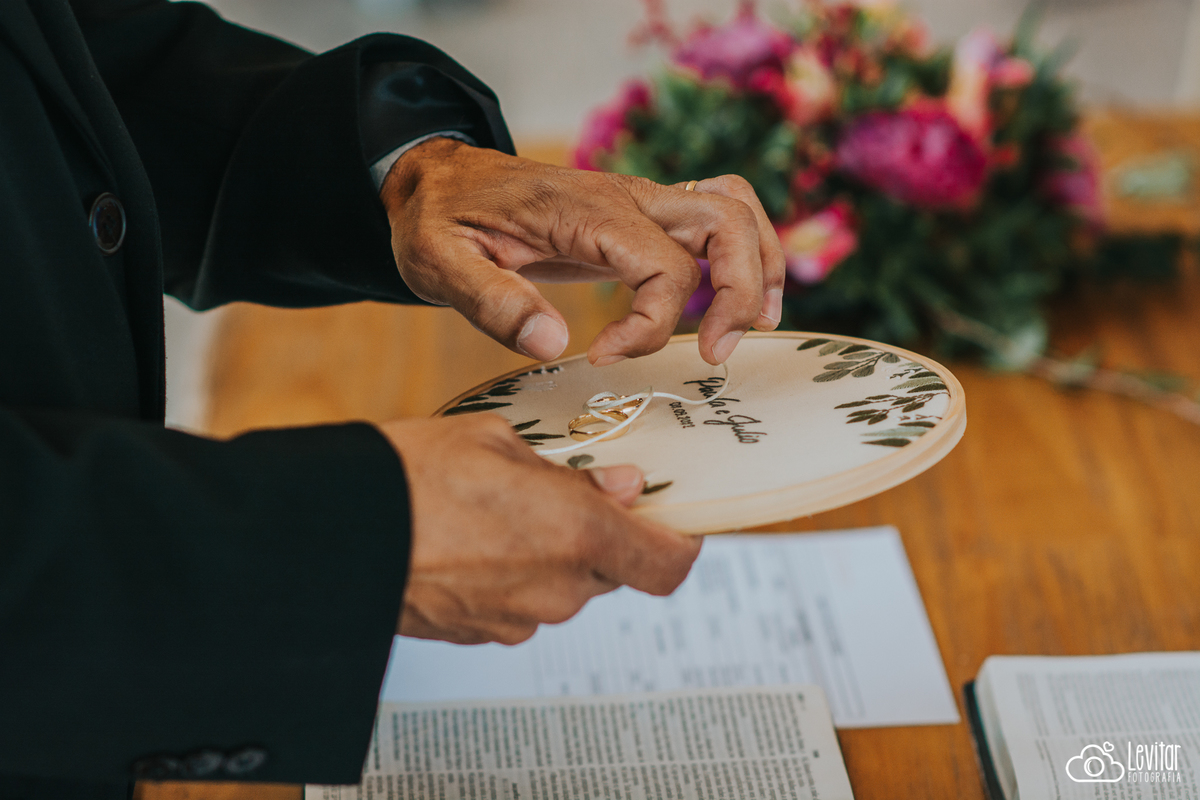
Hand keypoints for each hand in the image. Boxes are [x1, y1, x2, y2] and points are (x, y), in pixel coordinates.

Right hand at [378, 414, 701, 644]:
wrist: (327, 533)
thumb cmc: (410, 473)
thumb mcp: (498, 441)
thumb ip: (572, 473)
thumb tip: (622, 487)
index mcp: (574, 532)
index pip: (665, 565)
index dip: (679, 542)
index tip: (674, 518)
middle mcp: (555, 587)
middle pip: (610, 571)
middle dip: (599, 535)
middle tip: (568, 491)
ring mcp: (515, 618)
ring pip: (562, 586)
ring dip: (550, 553)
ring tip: (503, 509)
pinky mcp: (476, 634)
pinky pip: (518, 603)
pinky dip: (511, 574)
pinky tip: (472, 537)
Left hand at [380, 138, 784, 365]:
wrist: (439, 179)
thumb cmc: (440, 220)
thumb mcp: (441, 264)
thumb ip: (493, 302)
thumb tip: (555, 347)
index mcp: (585, 211)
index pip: (664, 265)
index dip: (651, 326)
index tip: (603, 359)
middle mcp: (625, 197)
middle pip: (726, 224)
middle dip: (740, 292)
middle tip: (714, 354)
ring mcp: (639, 201)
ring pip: (733, 211)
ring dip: (759, 267)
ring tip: (750, 328)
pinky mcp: (640, 215)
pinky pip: (715, 216)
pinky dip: (744, 252)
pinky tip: (739, 300)